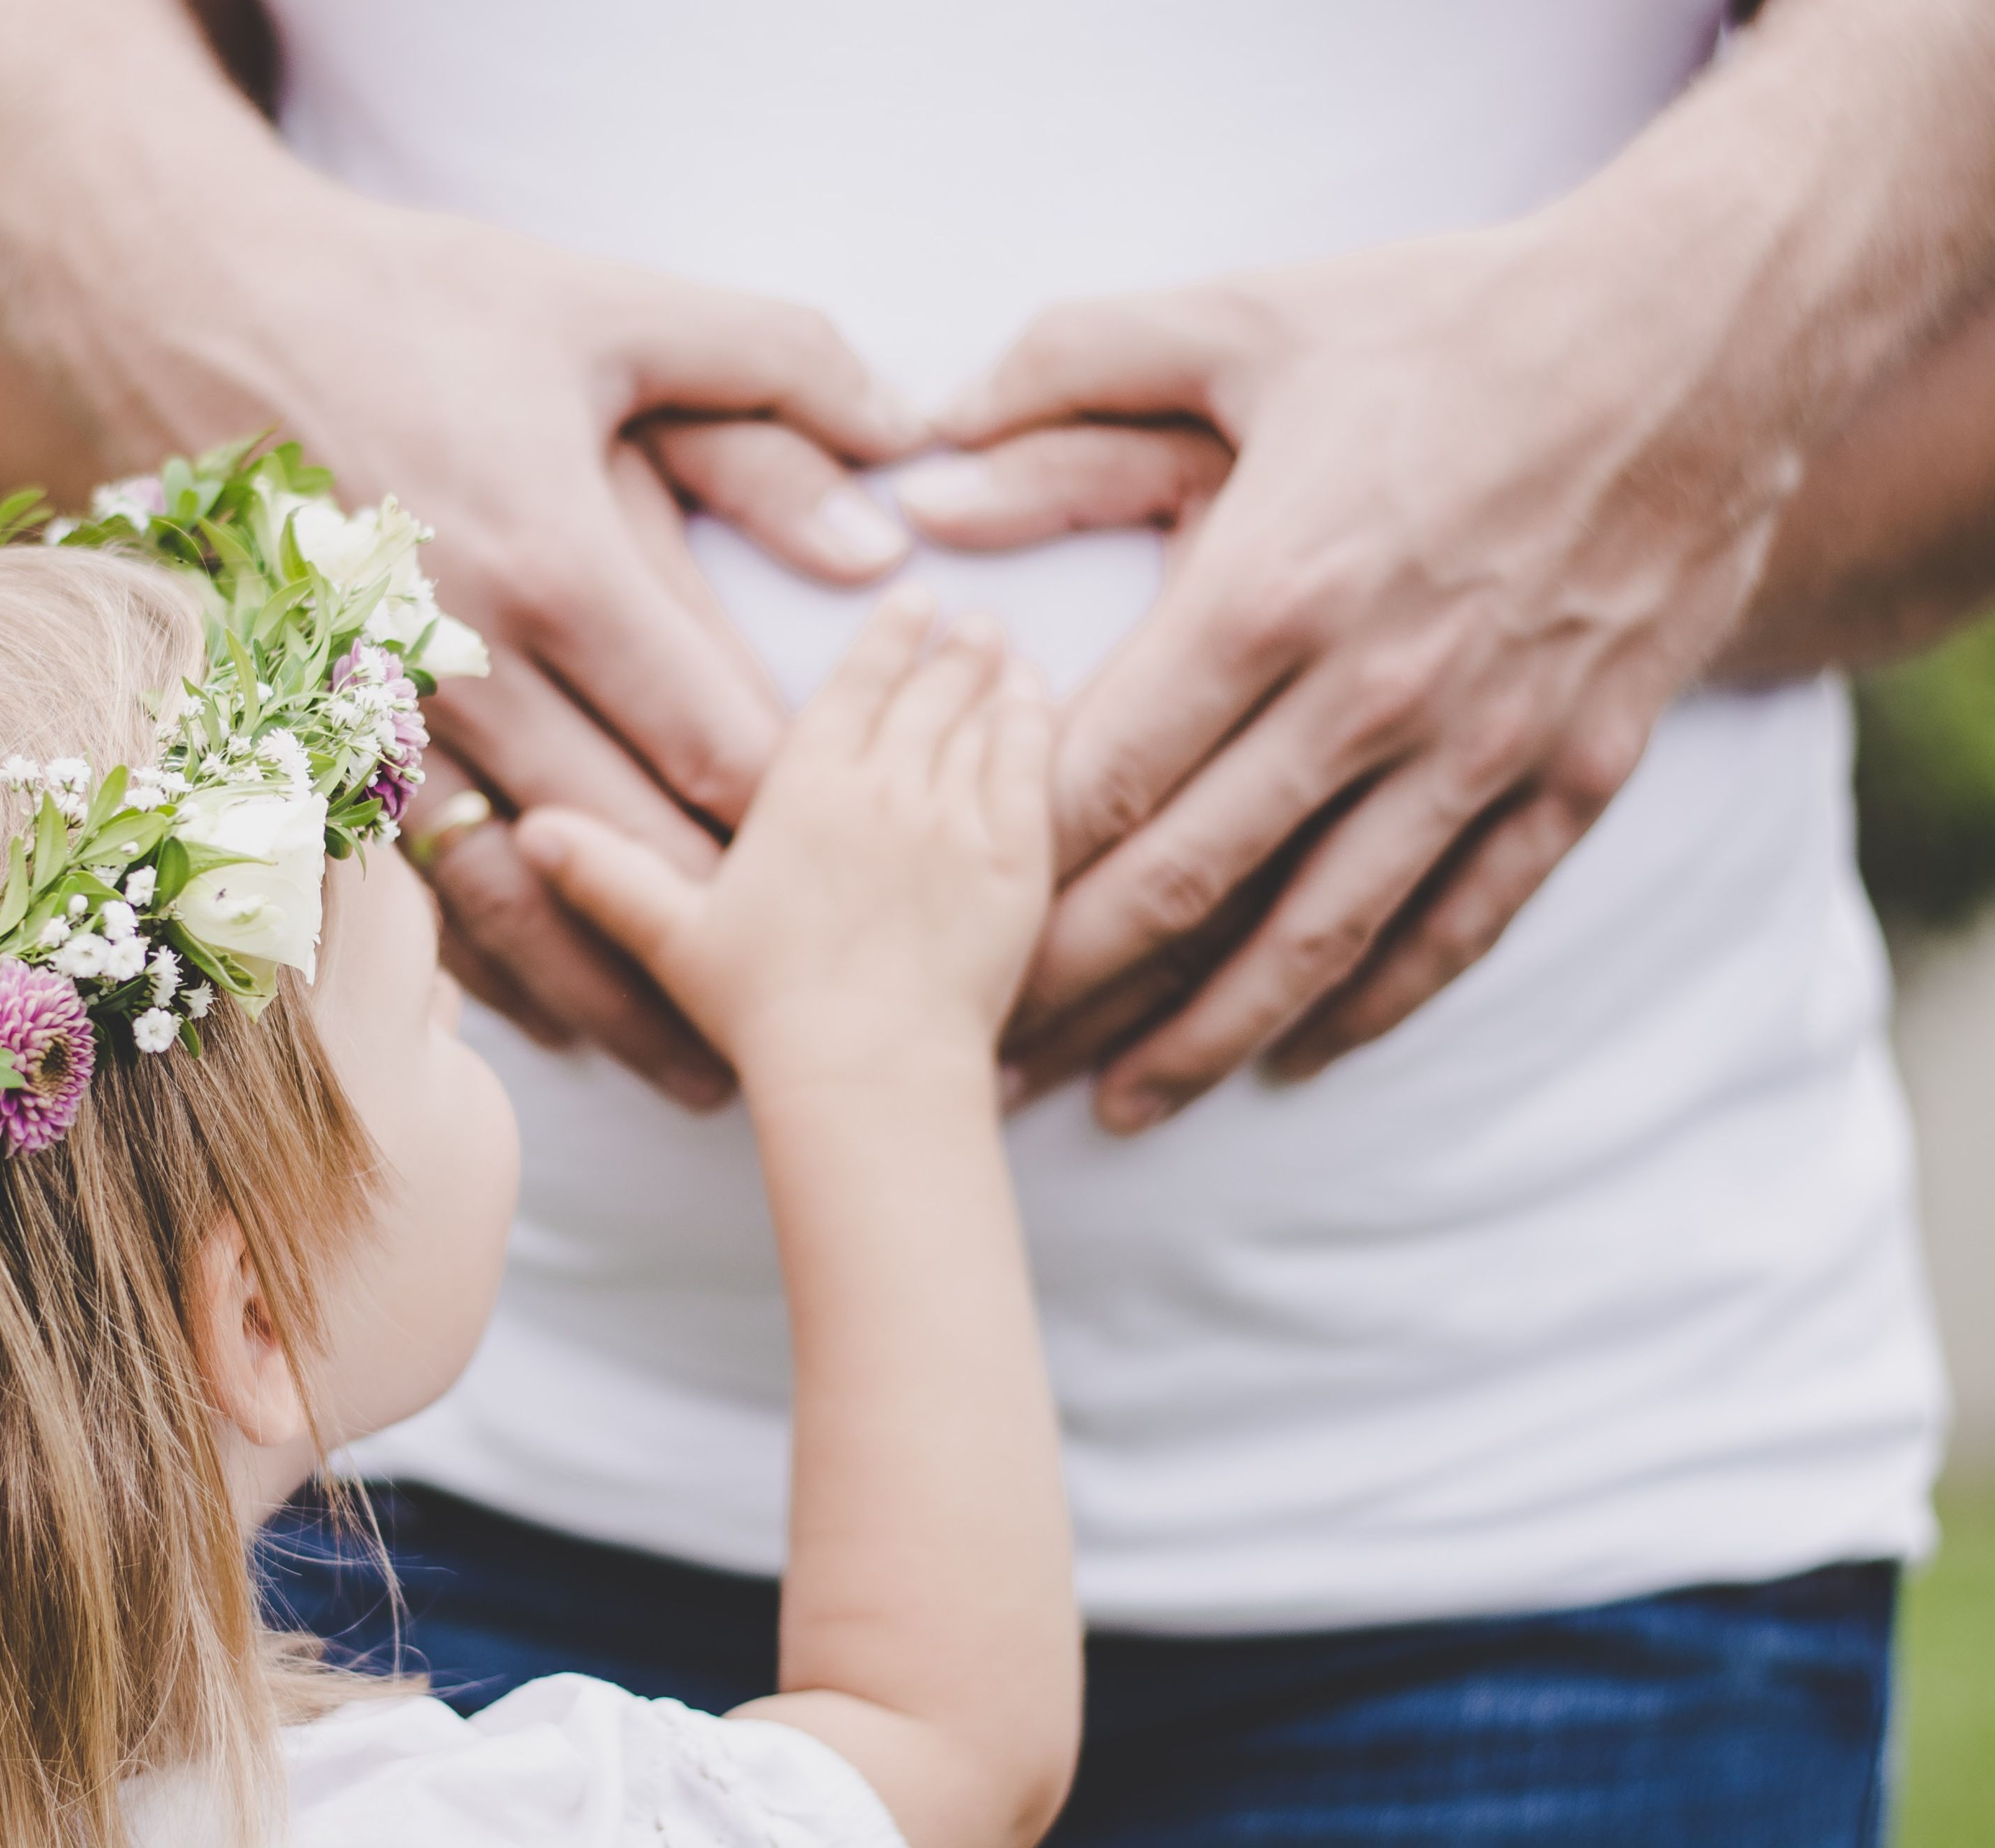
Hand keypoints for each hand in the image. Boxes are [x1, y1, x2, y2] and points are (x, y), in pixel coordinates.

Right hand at [102, 189, 922, 1104]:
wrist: (195, 315)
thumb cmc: (419, 309)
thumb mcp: (611, 313)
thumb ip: (776, 377)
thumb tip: (901, 488)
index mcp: (558, 562)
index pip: (709, 736)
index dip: (797, 820)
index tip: (875, 879)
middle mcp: (471, 665)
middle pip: (625, 845)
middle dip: (723, 940)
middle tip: (818, 1020)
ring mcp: (388, 715)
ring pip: (516, 897)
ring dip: (609, 992)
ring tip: (698, 1075)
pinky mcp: (326, 735)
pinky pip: (414, 886)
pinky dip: (487, 967)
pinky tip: (556, 1023)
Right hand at [515, 589, 1053, 1074]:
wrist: (866, 1073)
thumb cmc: (767, 1016)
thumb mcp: (674, 939)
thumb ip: (609, 874)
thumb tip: (530, 830)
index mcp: (801, 790)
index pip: (851, 688)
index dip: (884, 640)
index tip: (910, 596)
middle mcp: (881, 785)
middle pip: (923, 695)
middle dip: (949, 649)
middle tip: (970, 617)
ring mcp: (952, 818)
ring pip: (979, 720)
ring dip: (994, 678)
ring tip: (1006, 648)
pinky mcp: (1013, 862)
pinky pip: (1031, 768)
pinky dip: (1037, 726)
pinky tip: (1040, 701)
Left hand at [934, 218, 1806, 1129]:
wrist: (1703, 331)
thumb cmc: (1448, 318)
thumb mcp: (1242, 318)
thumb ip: (1066, 370)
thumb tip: (922, 446)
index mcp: (1269, 591)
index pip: (1103, 780)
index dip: (1007, 876)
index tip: (938, 932)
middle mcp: (1371, 694)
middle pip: (1186, 885)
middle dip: (1073, 989)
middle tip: (992, 1060)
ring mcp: (1482, 746)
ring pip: (1317, 938)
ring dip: (1207, 1035)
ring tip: (1118, 1104)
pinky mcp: (1575, 769)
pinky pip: (1459, 922)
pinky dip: (1374, 1003)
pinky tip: (1298, 1056)